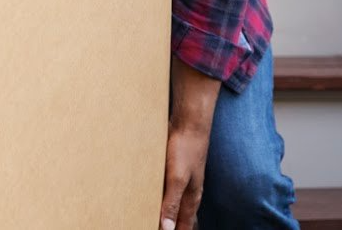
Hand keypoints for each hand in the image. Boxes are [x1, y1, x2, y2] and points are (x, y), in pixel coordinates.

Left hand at [161, 56, 219, 228]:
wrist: (189, 122)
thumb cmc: (186, 148)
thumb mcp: (177, 178)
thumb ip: (171, 203)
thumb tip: (166, 229)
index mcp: (191, 199)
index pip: (184, 226)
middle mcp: (188, 192)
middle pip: (180, 218)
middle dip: (169, 225)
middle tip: (150, 224)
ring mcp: (182, 181)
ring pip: (173, 204)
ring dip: (164, 212)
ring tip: (153, 217)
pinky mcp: (174, 170)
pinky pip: (166, 189)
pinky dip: (159, 196)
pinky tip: (150, 195)